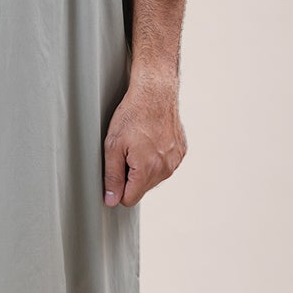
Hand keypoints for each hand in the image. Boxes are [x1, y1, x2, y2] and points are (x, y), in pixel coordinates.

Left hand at [102, 74, 186, 206]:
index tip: (115, 170)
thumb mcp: (113, 146)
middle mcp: (165, 168)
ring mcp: (175, 160)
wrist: (155, 93)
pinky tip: (150, 141)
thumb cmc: (132, 115)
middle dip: (131, 176)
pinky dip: (156, 158)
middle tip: (126, 151)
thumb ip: (112, 176)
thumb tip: (111, 200)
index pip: (129, 199)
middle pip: (142, 189)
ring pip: (154, 178)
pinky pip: (164, 165)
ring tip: (138, 144)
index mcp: (148, 169)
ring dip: (144, 167)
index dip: (118, 188)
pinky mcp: (181, 152)